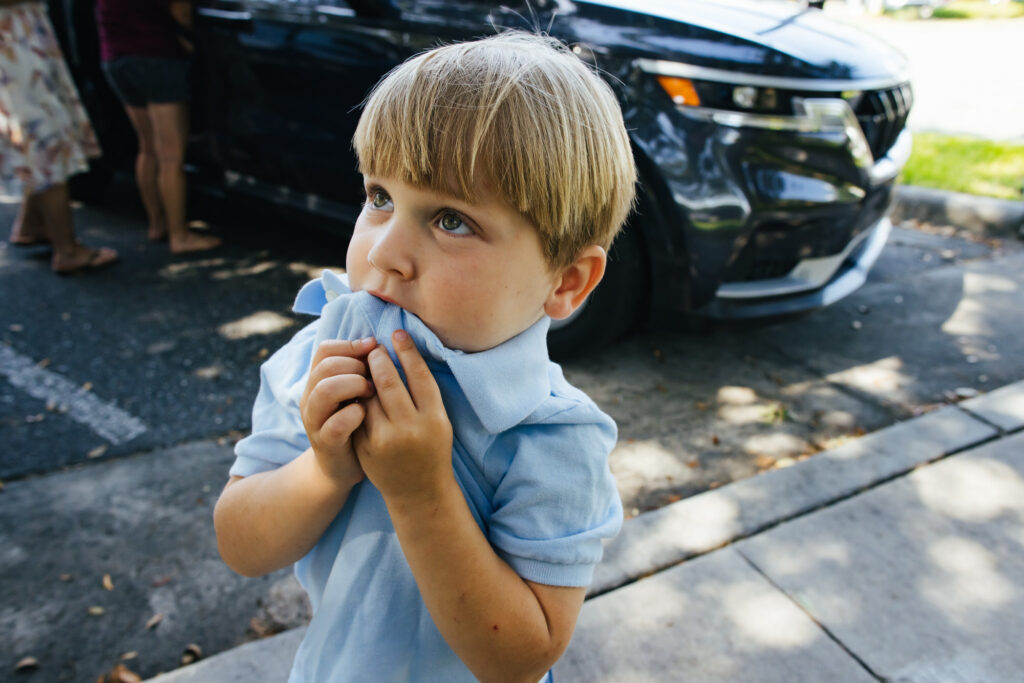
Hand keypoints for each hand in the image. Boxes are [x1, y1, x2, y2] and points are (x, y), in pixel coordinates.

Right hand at [300, 337, 376, 486]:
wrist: (340, 467)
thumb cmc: (355, 424)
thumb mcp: (354, 392)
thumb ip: (359, 369)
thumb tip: (374, 341)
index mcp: (317, 382)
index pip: (325, 350)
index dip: (350, 345)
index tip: (373, 349)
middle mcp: (311, 399)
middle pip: (325, 367)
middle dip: (355, 366)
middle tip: (374, 378)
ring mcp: (316, 422)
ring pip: (325, 391)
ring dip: (353, 386)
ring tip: (371, 392)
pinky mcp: (326, 444)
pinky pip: (336, 424)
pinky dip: (354, 415)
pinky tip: (366, 414)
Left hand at [354, 330, 453, 506]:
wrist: (418, 491)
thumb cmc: (432, 448)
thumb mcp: (439, 420)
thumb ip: (424, 392)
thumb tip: (403, 352)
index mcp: (434, 418)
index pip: (418, 375)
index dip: (407, 350)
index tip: (397, 333)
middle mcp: (410, 428)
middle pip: (388, 381)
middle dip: (378, 359)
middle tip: (374, 348)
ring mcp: (385, 439)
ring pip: (368, 395)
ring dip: (364, 377)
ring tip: (364, 366)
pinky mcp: (365, 447)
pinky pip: (357, 413)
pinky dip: (357, 398)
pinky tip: (358, 390)